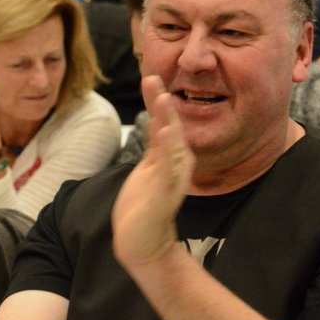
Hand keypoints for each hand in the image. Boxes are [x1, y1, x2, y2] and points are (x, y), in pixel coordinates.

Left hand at [112, 76, 193, 269]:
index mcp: (171, 157)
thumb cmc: (144, 206)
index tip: (150, 77)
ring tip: (162, 98)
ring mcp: (172, 178)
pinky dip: (168, 150)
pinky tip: (166, 133)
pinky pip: (167, 167)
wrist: (143, 243)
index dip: (157, 100)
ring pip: (171, 143)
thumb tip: (158, 120)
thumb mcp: (148, 168)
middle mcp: (176, 164)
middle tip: (152, 77)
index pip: (164, 123)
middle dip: (161, 102)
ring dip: (167, 120)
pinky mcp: (165, 193)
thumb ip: (156, 146)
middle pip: (169, 126)